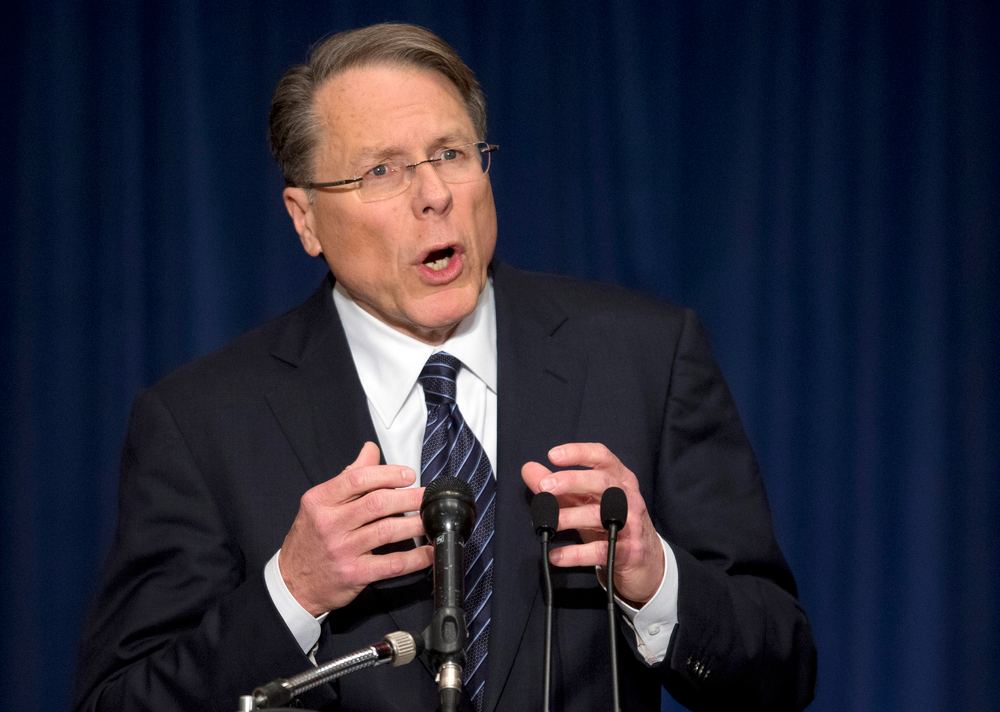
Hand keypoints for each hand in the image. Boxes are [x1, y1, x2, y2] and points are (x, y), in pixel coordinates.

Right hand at [279, 442, 433, 615]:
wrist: (292, 583)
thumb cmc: (309, 540)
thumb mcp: (319, 504)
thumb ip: (348, 477)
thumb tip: (370, 451)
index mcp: (320, 501)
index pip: (357, 479)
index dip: (388, 474)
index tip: (408, 475)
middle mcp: (330, 524)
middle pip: (377, 503)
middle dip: (409, 497)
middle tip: (428, 495)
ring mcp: (342, 550)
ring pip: (387, 531)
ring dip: (416, 523)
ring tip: (432, 518)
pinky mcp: (354, 574)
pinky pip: (391, 564)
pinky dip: (415, 557)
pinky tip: (428, 551)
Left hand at [521, 443, 664, 605]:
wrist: (645, 561)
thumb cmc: (612, 523)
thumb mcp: (586, 502)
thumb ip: (558, 486)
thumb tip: (528, 469)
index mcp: (619, 478)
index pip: (602, 457)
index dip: (578, 453)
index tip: (552, 455)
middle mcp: (628, 497)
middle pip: (602, 482)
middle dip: (571, 481)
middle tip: (544, 487)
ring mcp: (632, 524)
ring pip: (600, 514)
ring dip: (569, 517)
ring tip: (546, 523)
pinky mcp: (629, 552)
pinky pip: (601, 550)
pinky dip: (576, 554)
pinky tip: (556, 555)